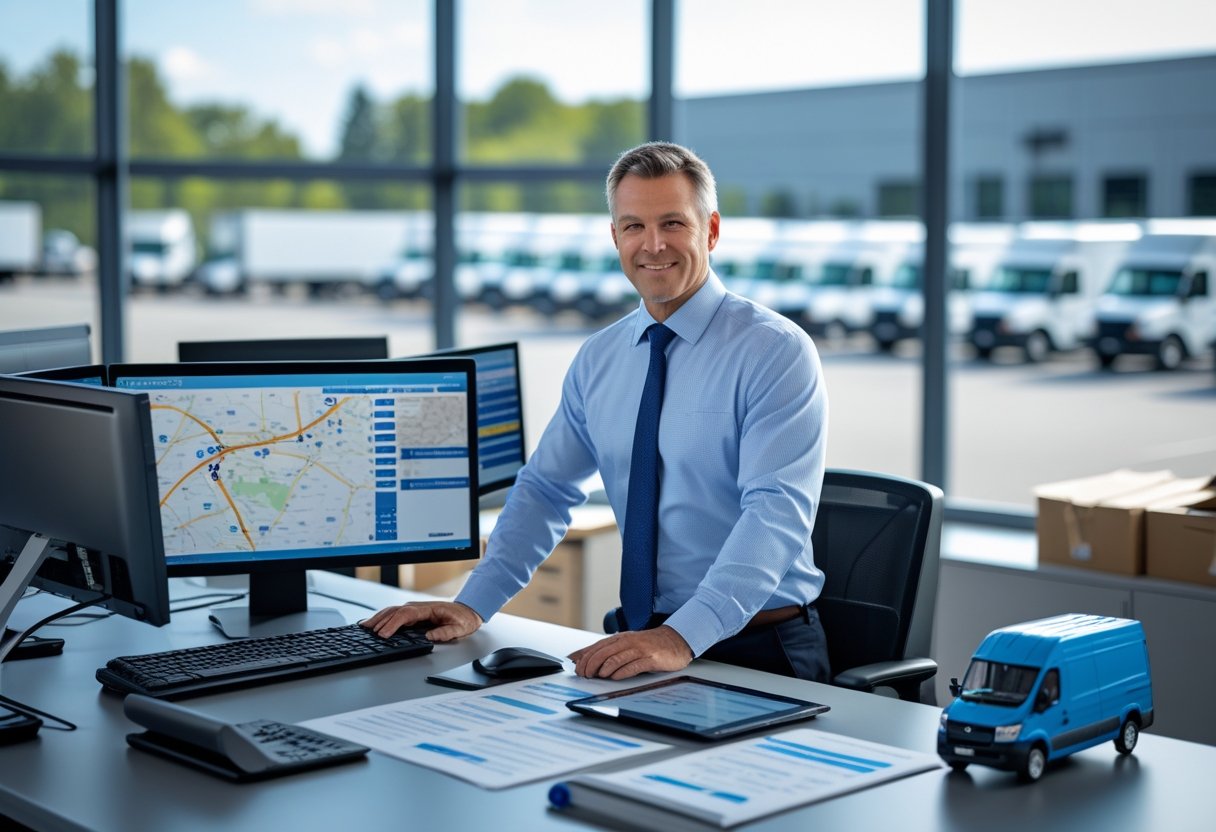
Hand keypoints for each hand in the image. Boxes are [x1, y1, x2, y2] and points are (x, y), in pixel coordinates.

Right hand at [361, 601, 482, 642]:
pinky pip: (395, 615)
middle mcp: (418, 607)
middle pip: (395, 611)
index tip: (384, 634)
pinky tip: (375, 623)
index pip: (406, 614)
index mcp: (428, 609)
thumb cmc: (463, 619)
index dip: (393, 624)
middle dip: (380, 621)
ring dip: (378, 618)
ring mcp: (414, 610)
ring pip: (392, 612)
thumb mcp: (459, 628)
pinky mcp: (413, 614)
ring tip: (365, 626)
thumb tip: (430, 636)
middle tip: (367, 631)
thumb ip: (446, 632)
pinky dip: (383, 618)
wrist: (467, 611)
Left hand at [568, 625, 693, 679]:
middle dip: (590, 664)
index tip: (574, 667)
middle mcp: (628, 642)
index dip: (583, 657)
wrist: (674, 641)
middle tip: (584, 674)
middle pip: (604, 652)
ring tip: (597, 676)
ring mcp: (640, 650)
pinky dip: (622, 672)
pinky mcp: (651, 658)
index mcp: (620, 639)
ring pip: (617, 658)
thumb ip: (607, 652)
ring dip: (604, 668)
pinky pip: (634, 665)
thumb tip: (581, 659)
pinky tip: (615, 677)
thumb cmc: (648, 645)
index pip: (597, 647)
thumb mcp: (626, 645)